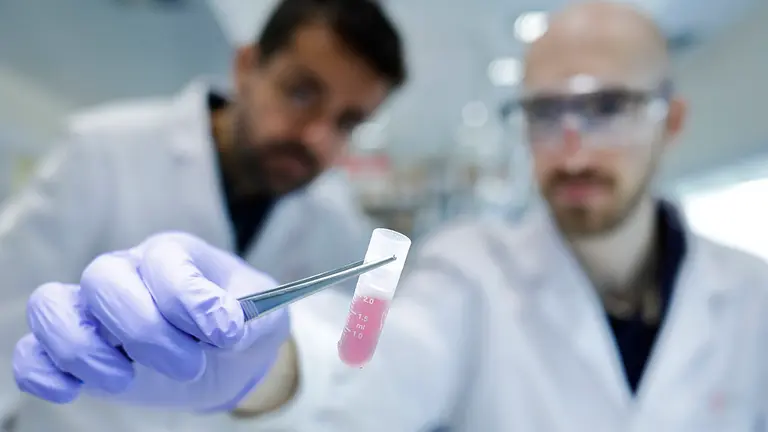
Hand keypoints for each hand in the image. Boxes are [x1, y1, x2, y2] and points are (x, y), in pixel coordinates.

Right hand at [13, 232, 290, 410]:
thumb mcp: (264, 315)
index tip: (222, 334)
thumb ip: (250, 316)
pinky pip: (31, 352)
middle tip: (188, 365)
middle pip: (103, 279)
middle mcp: (128, 272)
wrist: (226, 355)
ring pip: (52, 307)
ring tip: (127, 379)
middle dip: (145, 330)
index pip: (163, 260)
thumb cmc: (241, 323)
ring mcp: (94, 310)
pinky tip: (75, 389)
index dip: (189, 299)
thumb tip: (223, 325)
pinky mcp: (75, 349)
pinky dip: (44, 372)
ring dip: (87, 350)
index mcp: (174, 255)